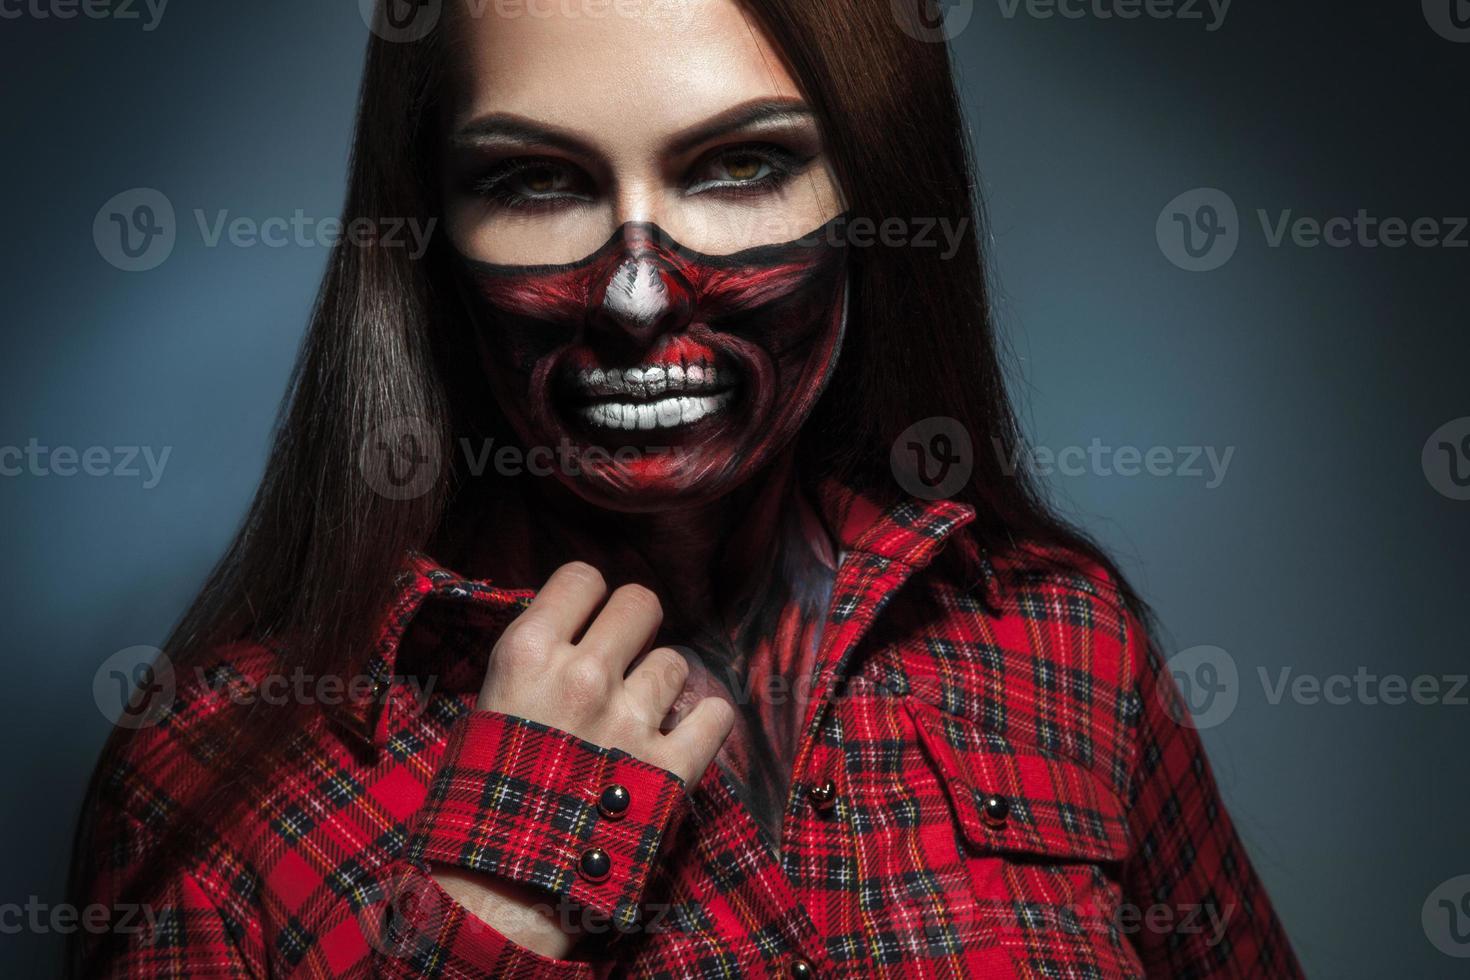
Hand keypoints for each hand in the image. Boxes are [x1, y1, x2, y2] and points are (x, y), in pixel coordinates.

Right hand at [433, 563, 733, 960]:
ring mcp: (629, 719)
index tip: (589, 619)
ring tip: (638, 719)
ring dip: (663, 686)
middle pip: (641, 603)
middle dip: (636, 627)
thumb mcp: (488, 706)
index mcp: (528, 653)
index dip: (590, 596)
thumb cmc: (486, 791)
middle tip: (624, 658)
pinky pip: (715, 715)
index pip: (583, 577)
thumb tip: (575, 626)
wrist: (503, 880)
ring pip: (676, 663)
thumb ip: (535, 661)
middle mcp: (582, 675)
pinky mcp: (668, 766)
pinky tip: (682, 738)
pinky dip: (705, 725)